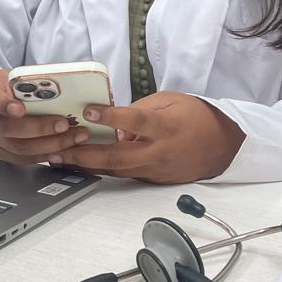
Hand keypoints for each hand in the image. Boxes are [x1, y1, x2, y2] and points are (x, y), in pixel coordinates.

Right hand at [0, 68, 91, 165]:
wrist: (0, 101)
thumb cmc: (11, 87)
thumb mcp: (17, 76)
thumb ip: (31, 81)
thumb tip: (62, 86)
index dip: (2, 104)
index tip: (19, 108)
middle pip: (7, 128)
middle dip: (39, 128)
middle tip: (63, 124)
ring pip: (19, 148)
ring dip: (50, 144)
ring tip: (73, 137)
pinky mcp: (4, 153)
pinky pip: (26, 159)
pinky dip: (47, 154)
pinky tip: (65, 148)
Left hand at [61, 92, 244, 183]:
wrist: (222, 146)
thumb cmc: (195, 116)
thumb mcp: (170, 101)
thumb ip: (139, 110)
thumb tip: (113, 122)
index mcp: (165, 127)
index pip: (135, 122)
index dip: (111, 118)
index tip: (88, 111)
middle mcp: (159, 152)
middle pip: (118, 157)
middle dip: (85, 155)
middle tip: (59, 150)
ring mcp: (156, 170)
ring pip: (116, 171)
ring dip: (87, 166)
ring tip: (61, 159)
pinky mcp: (153, 180)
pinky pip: (124, 175)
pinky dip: (103, 170)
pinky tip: (83, 165)